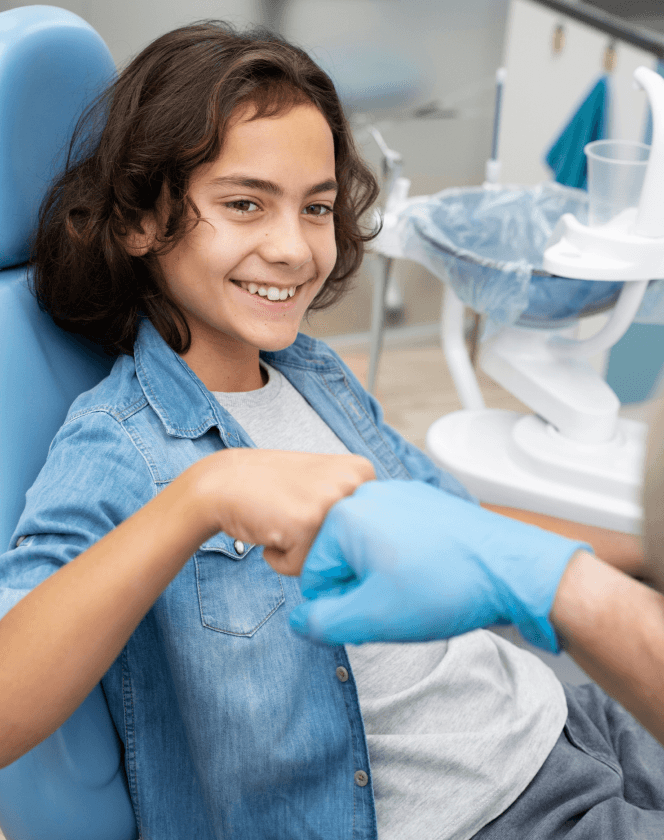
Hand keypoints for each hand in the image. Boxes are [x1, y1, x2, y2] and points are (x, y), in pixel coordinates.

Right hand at [191, 449, 374, 574]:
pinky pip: (301, 568)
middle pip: (350, 548)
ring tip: (283, 520)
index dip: (332, 529)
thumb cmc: (273, 487)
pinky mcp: (306, 524)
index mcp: (363, 471)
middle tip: (293, 513)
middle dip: (319, 542)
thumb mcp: (326, 481)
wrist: (224, 481)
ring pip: (328, 559)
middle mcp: (353, 482)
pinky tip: (270, 529)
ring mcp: (331, 502)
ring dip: (302, 552)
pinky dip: (281, 559)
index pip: (367, 531)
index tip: (309, 505)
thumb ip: (354, 506)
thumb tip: (383, 550)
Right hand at [289, 480, 588, 651]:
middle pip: (341, 558)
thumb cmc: (445, 588)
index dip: (339, 606)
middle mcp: (368, 494)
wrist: (511, 568)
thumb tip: (300, 621)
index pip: (314, 576)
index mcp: (346, 517)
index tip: (372, 613)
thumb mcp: (372, 617)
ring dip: (383, 574)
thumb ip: (322, 622)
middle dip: (361, 587)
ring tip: (417, 589)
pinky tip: (430, 573)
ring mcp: (399, 493)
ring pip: (368, 548)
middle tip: (397, 603)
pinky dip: (405, 558)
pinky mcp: (423, 500)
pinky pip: (396, 535)